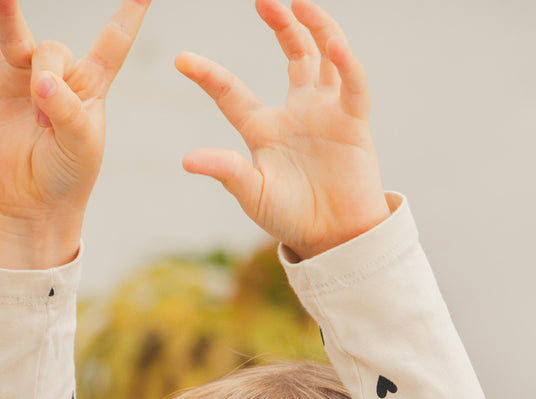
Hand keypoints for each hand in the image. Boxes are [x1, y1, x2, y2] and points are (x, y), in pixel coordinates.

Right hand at [0, 0, 151, 267]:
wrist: (34, 201)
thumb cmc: (69, 174)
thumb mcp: (81, 145)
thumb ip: (66, 110)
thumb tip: (39, 81)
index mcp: (92, 86)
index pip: (114, 41)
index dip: (129, 14)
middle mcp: (60, 74)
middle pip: (53, 48)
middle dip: (47, 76)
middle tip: (43, 115)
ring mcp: (25, 76)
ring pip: (20, 38)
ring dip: (13, 29)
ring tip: (2, 12)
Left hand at [176, 0, 389, 259]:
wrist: (335, 238)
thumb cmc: (290, 218)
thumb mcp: (253, 194)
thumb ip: (226, 171)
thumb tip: (188, 161)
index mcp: (263, 128)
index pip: (231, 93)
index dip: (208, 75)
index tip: (181, 60)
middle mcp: (296, 111)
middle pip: (290, 53)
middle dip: (278, 24)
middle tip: (261, 0)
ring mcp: (326, 112)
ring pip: (322, 56)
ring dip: (314, 27)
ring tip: (298, 3)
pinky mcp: (353, 121)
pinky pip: (351, 84)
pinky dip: (344, 63)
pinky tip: (332, 44)